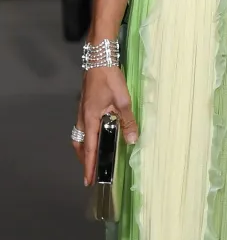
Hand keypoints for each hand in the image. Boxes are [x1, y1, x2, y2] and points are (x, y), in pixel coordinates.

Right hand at [74, 67, 137, 185]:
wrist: (99, 58)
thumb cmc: (110, 79)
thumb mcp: (123, 99)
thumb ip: (127, 120)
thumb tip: (133, 139)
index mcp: (90, 119)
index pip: (89, 148)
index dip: (89, 165)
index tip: (88, 181)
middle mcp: (82, 118)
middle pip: (80, 145)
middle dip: (84, 160)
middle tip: (92, 172)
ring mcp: (82, 112)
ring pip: (80, 137)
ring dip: (85, 149)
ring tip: (94, 158)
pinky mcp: (85, 106)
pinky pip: (83, 128)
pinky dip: (87, 138)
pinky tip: (97, 136)